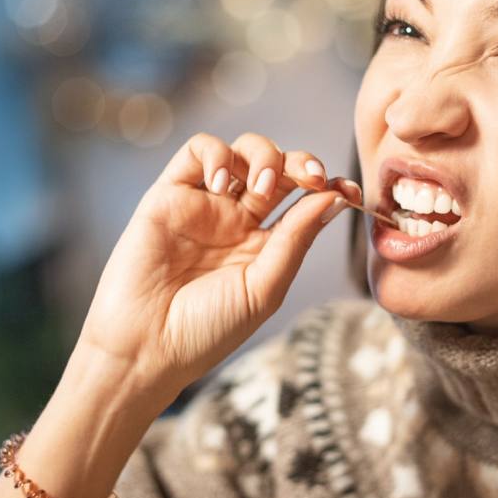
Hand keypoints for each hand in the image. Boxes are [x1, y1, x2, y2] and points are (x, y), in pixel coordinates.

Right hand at [76, 132, 360, 394]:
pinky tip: (220, 184)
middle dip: (302, 162)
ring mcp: (204, 203)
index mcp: (264, 244)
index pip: (303, 199)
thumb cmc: (206, 330)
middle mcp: (236, 218)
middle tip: (313, 176)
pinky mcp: (169, 193)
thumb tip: (333, 197)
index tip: (350, 190)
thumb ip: (296, 238)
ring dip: (262, 156)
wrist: (147, 347)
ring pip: (242, 150)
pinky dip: (216, 154)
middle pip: (278, 167)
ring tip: (261, 186)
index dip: (329, 186)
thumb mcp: (265, 287)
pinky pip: (197, 150)